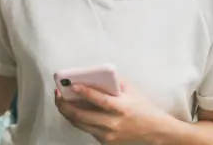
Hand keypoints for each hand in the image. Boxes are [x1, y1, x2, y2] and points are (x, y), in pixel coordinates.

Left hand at [55, 83, 169, 143]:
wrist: (155, 130)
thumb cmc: (142, 106)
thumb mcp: (130, 90)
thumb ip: (112, 82)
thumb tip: (91, 75)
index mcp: (122, 107)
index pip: (100, 100)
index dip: (85, 93)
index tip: (72, 85)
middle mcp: (114, 123)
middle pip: (83, 116)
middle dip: (66, 105)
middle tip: (57, 93)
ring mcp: (108, 135)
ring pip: (80, 124)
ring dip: (67, 112)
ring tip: (60, 100)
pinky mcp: (105, 141)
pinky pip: (86, 129)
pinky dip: (77, 119)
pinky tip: (72, 110)